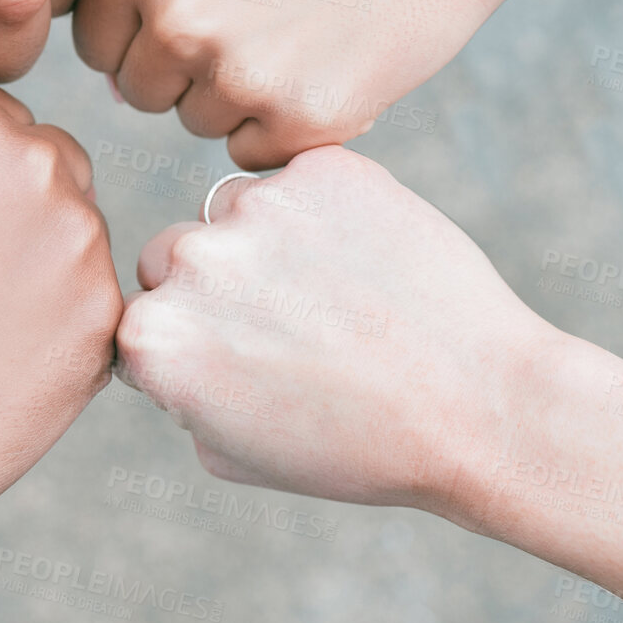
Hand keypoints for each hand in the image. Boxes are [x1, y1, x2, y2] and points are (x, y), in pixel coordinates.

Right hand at [0, 83, 122, 570]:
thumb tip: (3, 175)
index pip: (7, 123)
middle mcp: (36, 161)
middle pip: (59, 170)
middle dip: (25, 213)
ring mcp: (80, 239)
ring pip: (81, 240)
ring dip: (47, 272)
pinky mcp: (107, 315)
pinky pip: (97, 307)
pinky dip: (64, 334)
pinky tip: (2, 369)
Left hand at [74, 0, 622, 167]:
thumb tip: (102, 72)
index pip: (93, 41)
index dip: (147, 26)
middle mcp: (174, 15)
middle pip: (138, 90)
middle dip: (186, 64)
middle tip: (263, 8)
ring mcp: (236, 72)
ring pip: (194, 123)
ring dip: (236, 94)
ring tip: (299, 26)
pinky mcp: (299, 120)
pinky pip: (250, 152)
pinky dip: (284, 122)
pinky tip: (327, 60)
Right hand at [115, 146, 548, 513]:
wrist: (480, 409)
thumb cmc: (358, 448)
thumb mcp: (232, 452)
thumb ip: (178, 388)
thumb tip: (170, 334)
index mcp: (153, 337)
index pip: (142, 313)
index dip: (191, 339)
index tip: (245, 361)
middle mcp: (191, 262)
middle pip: (175, 252)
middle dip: (216, 282)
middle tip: (292, 324)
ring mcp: (257, 208)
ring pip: (235, 207)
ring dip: (268, 239)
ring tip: (342, 296)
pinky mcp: (322, 170)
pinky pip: (302, 179)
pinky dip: (329, 209)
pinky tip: (373, 261)